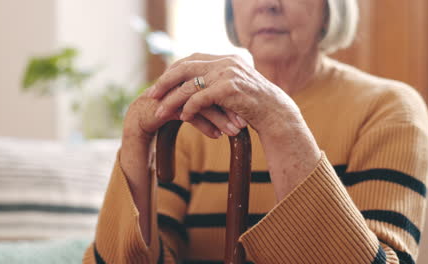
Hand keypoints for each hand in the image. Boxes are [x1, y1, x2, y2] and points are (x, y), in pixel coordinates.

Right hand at [122, 83, 243, 140]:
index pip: (220, 85)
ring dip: (220, 118)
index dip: (235, 100)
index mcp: (194, 76)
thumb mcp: (195, 107)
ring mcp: (177, 89)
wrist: (143, 116)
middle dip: (231, 109)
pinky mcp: (168, 101)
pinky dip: (204, 125)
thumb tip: (237, 114)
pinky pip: (190, 113)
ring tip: (234, 132)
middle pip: (214, 92)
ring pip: (204, 102)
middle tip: (244, 123)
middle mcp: (186, 79)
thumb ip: (213, 104)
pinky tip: (216, 136)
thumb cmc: (172, 110)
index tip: (248, 114)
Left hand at [148, 53, 301, 136]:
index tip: (159, 84)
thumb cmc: (254, 106)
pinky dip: (189, 108)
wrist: (276, 114)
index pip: (191, 59)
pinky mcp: (229, 88)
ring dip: (172, 100)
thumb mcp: (234, 90)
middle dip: (165, 81)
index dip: (172, 71)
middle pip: (185, 67)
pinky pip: (200, 98)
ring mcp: (228, 73)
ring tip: (160, 112)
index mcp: (225, 59)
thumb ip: (217, 84)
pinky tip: (182, 118)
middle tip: (150, 94)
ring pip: (190, 85)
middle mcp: (225, 62)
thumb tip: (195, 90)